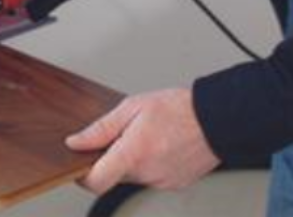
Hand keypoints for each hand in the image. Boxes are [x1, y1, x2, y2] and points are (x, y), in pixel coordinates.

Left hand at [66, 89, 219, 193]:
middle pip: (113, 176)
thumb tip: (76, 142)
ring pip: (131, 177)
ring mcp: (162, 182)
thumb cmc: (177, 108)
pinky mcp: (174, 185)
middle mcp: (148, 173)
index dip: (81, 176)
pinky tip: (157, 146)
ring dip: (129, 161)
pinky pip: (149, 178)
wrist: (216, 119)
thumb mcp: (131, 107)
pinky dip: (146, 165)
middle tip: (119, 136)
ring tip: (143, 137)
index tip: (77, 164)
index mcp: (134, 153)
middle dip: (108, 159)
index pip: (96, 181)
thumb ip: (100, 128)